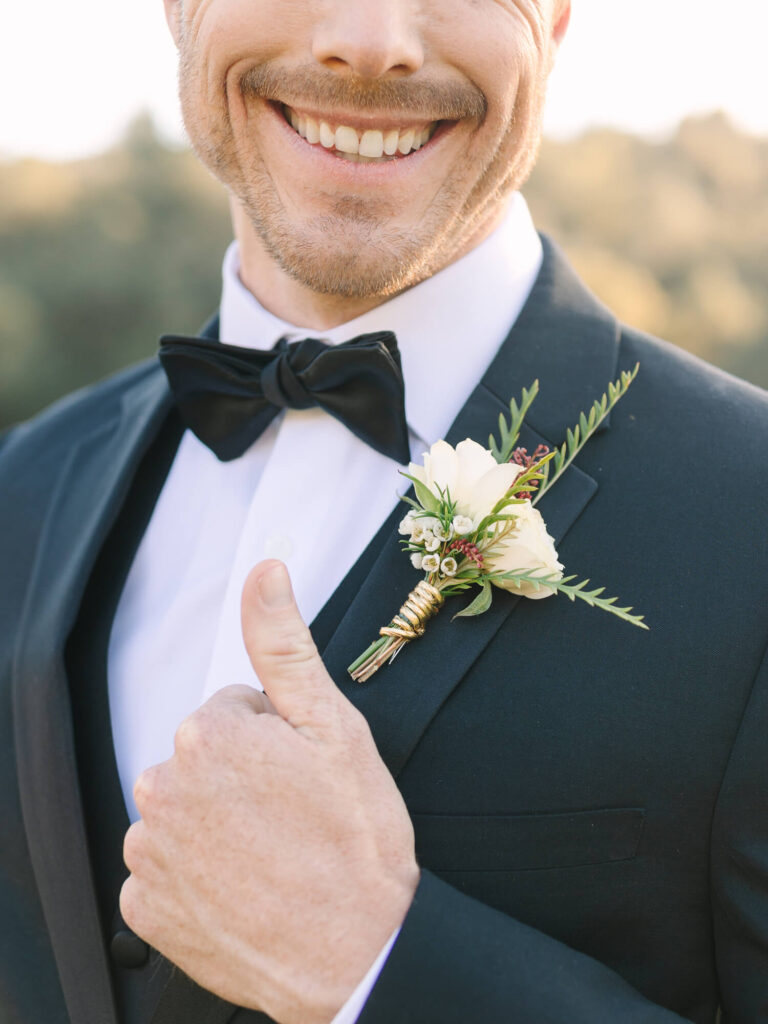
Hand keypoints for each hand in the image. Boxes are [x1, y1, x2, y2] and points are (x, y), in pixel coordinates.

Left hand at [120, 560, 419, 1023]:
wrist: (359, 953)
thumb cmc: (356, 839)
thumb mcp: (332, 726)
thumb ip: (283, 643)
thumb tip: (264, 570)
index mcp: (206, 736)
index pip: (232, 712)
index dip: (276, 740)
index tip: (303, 776)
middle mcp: (161, 789)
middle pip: (202, 760)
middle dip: (241, 777)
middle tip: (292, 816)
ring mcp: (149, 854)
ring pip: (182, 811)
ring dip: (216, 824)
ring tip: (272, 855)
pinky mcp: (145, 908)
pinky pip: (164, 870)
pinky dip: (195, 875)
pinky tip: (242, 888)